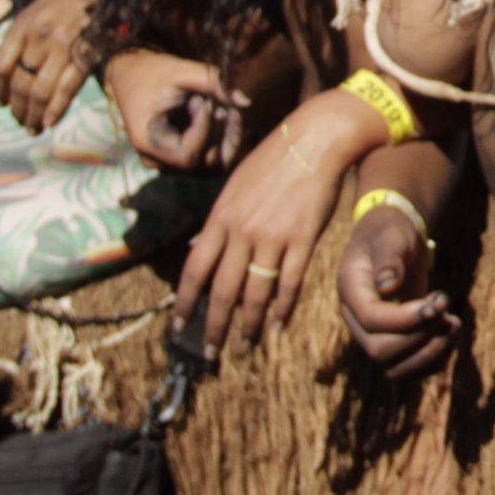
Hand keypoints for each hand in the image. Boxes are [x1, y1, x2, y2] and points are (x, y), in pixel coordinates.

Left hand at [0, 0, 101, 131]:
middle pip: (20, 82)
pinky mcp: (86, 55)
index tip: (1, 103)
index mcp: (22, 26)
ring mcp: (63, 47)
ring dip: (33, 113)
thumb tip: (10, 75)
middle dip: (17, 108)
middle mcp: (39, 38)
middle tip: (19, 121)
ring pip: (40, 90)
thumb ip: (21, 40)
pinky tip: (49, 122)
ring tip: (32, 126)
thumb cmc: (67, 2)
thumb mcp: (35, 13)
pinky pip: (67, 87)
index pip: (1, 66)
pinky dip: (57, 108)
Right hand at [103, 50, 245, 171]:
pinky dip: (222, 138)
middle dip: (221, 132)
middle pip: (204, 162)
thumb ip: (214, 83)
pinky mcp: (181, 156)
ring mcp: (169, 162)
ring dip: (226, 136)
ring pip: (211, 163)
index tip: (203, 101)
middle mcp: (157, 160)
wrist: (132, 75)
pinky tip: (223, 114)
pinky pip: (209, 157)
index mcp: (148, 142)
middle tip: (222, 103)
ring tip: (222, 107)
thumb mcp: (182, 71)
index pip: (188, 154)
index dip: (204, 130)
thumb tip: (247, 101)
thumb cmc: (154, 72)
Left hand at [172, 113, 348, 357]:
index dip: (185, 302)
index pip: (195, 270)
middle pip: (222, 289)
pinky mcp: (303, 238)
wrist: (315, 140)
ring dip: (249, 324)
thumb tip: (196, 247)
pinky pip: (290, 281)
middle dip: (214, 326)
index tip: (179, 326)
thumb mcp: (234, 187)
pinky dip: (283, 306)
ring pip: (256, 292)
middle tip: (209, 353)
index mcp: (221, 218)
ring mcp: (274, 236)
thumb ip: (218, 221)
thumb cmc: (273, 161)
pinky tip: (279, 323)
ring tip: (245, 344)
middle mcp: (242, 231)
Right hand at [337, 204, 456, 379]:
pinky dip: (434, 360)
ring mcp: (375, 335)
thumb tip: (387, 286)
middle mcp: (358, 321)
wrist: (391, 239)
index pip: (372, 320)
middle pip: (380, 351)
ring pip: (394, 369)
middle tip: (446, 305)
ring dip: (429, 353)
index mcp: (351, 292)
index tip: (438, 301)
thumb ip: (389, 259)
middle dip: (420, 335)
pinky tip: (450, 331)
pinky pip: (410, 369)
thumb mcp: (391, 236)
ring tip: (453, 323)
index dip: (406, 318)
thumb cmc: (390, 233)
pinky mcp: (395, 341)